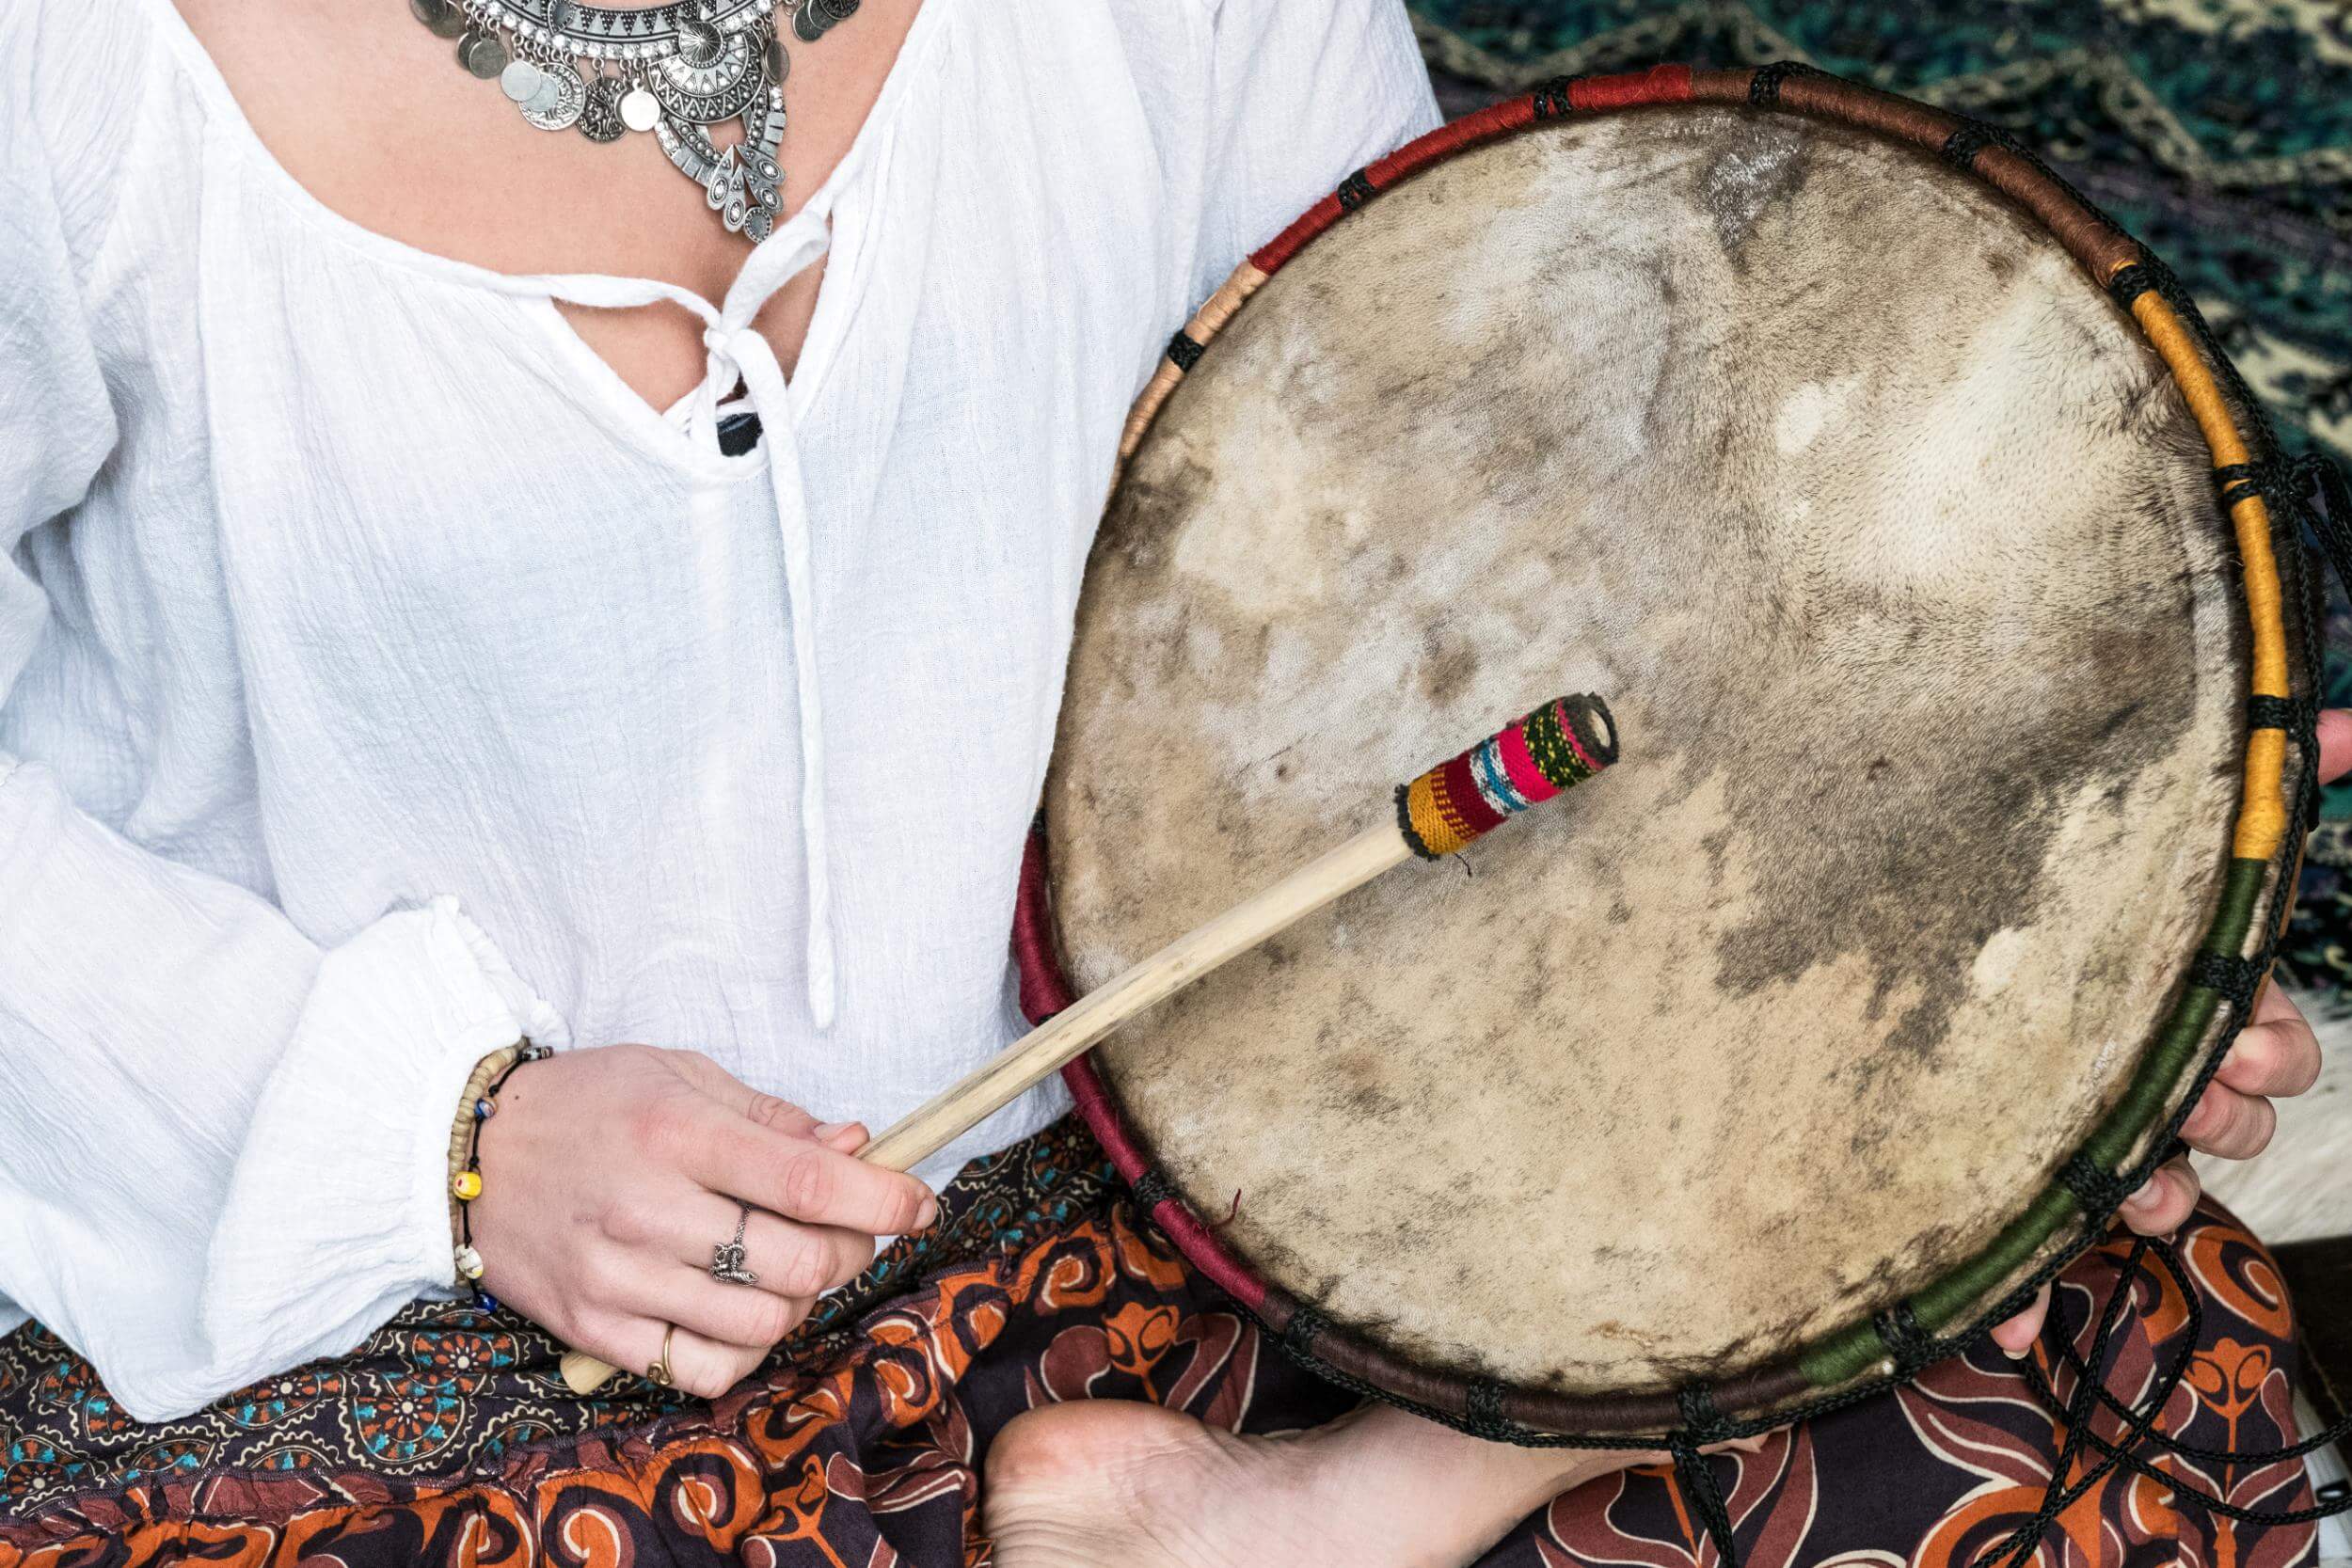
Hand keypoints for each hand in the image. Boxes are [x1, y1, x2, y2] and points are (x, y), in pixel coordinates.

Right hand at [467, 1044, 935, 1397]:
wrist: (465, 1150)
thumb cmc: (585, 1103)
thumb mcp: (680, 1076)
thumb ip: (774, 1118)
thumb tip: (856, 1144)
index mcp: (678, 1134)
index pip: (811, 1183)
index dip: (883, 1199)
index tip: (919, 1202)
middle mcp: (649, 1210)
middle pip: (797, 1263)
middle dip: (852, 1252)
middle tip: (853, 1232)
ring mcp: (619, 1277)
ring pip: (760, 1326)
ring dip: (801, 1303)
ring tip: (792, 1269)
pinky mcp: (594, 1329)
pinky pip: (700, 1368)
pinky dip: (742, 1350)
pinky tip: (739, 1310)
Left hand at [1989, 707, 2346, 1353]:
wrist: (1797, 950)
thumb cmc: (1963, 867)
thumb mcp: (2096, 817)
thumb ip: (2233, 780)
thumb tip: (2350, 721)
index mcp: (2152, 973)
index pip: (2264, 1029)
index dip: (2267, 1043)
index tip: (2242, 1042)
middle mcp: (2122, 1050)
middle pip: (2226, 1112)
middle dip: (2220, 1111)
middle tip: (2188, 1091)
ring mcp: (2061, 1120)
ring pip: (2153, 1188)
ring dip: (2149, 1198)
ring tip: (2131, 1192)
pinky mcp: (1993, 1181)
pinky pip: (2025, 1262)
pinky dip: (2024, 1295)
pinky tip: (2003, 1322)